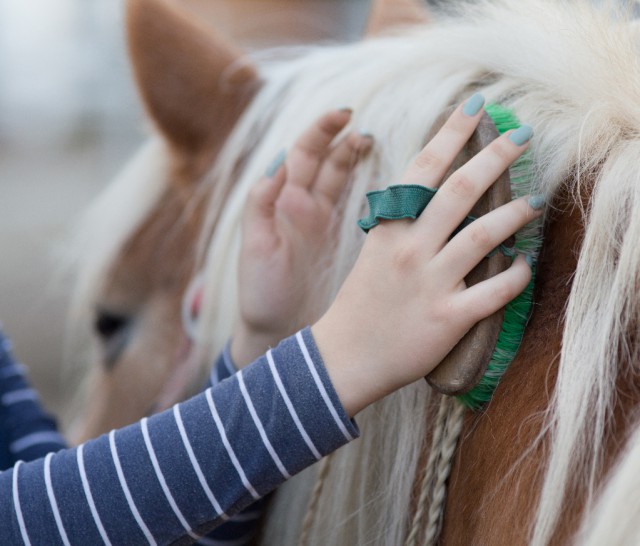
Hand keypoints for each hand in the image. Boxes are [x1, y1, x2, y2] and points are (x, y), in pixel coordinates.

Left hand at [231, 109, 372, 366]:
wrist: (275, 329)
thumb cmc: (261, 292)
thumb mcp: (255, 248)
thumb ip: (261, 205)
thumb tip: (279, 162)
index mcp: (283, 204)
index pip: (302, 156)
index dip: (321, 131)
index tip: (342, 115)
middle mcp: (304, 207)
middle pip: (327, 162)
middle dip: (344, 139)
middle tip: (366, 130)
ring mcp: (324, 223)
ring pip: (343, 180)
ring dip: (356, 158)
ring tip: (375, 144)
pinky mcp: (341, 242)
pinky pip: (357, 207)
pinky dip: (370, 190)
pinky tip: (388, 182)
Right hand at [313, 96, 542, 416]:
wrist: (346, 356)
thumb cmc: (360, 303)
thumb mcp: (373, 253)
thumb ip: (402, 226)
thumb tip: (437, 200)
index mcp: (388, 229)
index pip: (422, 169)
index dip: (451, 134)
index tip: (475, 107)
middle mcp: (410, 249)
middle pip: (460, 191)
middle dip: (495, 157)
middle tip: (522, 135)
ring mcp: (429, 283)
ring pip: (482, 236)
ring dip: (515, 213)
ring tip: (535, 200)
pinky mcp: (448, 317)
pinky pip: (494, 291)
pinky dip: (516, 275)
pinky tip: (525, 264)